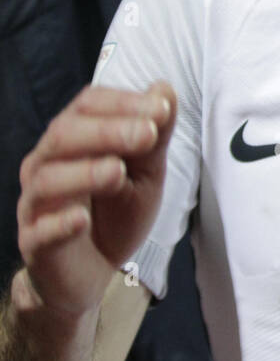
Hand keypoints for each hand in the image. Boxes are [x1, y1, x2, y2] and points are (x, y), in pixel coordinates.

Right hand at [16, 82, 175, 318]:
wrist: (94, 272)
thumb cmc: (116, 214)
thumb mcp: (145, 174)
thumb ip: (154, 136)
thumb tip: (164, 89)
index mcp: (71, 140)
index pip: (86, 106)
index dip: (121, 103)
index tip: (159, 109)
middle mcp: (45, 165)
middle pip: (63, 135)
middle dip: (107, 132)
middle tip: (148, 134)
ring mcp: (36, 205)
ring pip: (47, 180)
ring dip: (84, 172)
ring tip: (117, 172)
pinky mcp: (34, 246)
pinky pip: (39, 232)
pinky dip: (59, 224)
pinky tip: (82, 219)